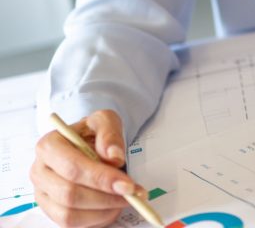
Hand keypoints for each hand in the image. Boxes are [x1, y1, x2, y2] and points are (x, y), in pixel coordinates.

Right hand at [30, 110, 145, 227]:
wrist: (88, 143)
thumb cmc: (93, 133)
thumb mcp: (105, 121)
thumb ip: (110, 134)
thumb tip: (114, 157)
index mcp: (49, 145)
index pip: (73, 167)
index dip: (100, 179)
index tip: (126, 184)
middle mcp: (40, 172)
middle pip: (69, 195)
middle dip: (105, 198)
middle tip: (131, 194)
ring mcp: (43, 195)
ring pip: (69, 215)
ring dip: (102, 211)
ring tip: (124, 200)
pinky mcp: (50, 211)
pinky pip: (72, 225)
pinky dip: (96, 219)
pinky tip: (112, 207)